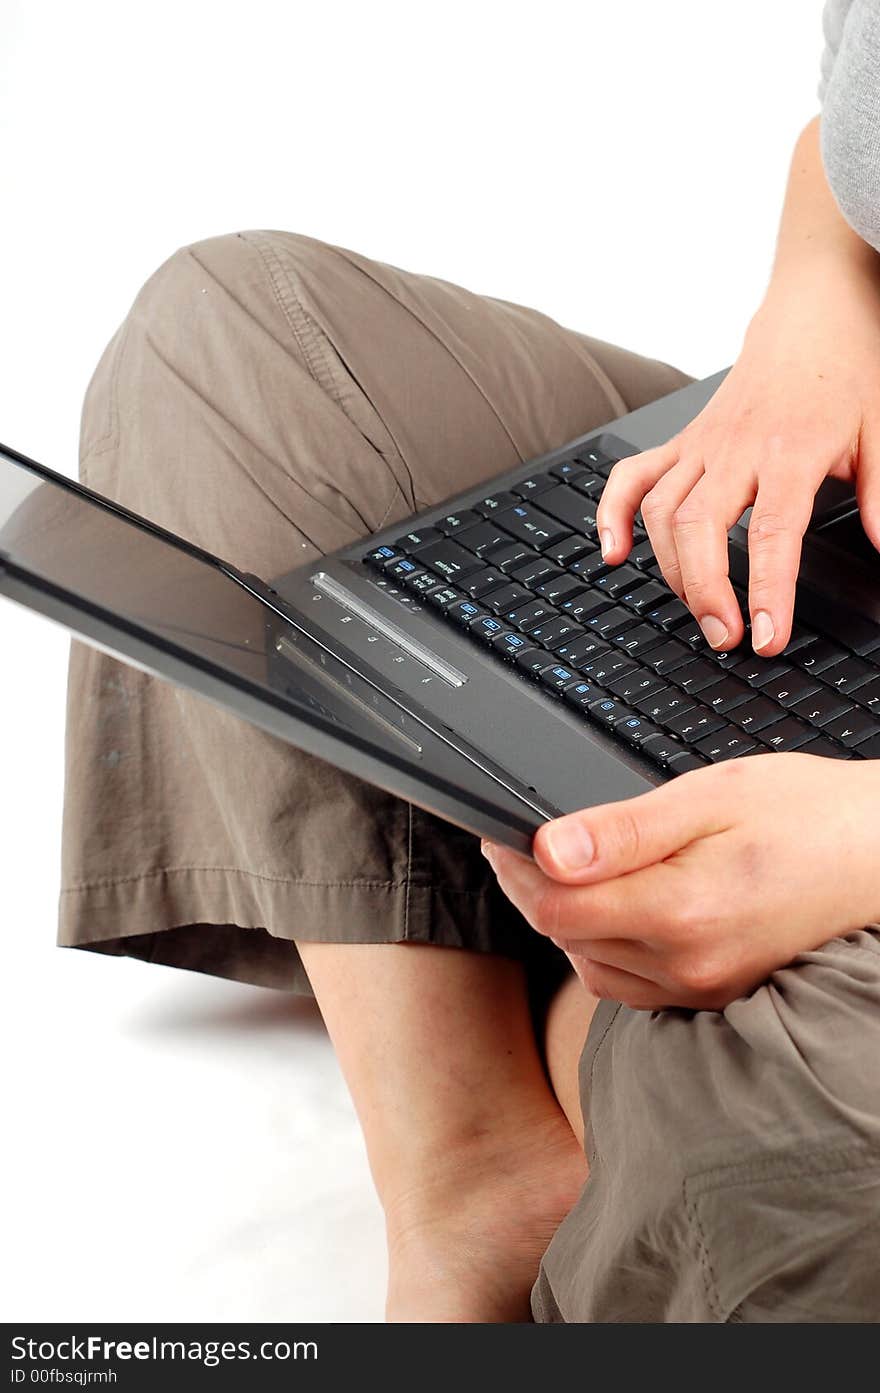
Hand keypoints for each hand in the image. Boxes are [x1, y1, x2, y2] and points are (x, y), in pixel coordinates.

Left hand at [482, 754, 879, 1010]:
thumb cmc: (808, 815)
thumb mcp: (712, 798)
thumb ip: (624, 830)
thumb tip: (549, 849)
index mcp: (682, 910)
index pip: (557, 910)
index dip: (515, 871)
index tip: (500, 834)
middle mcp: (689, 964)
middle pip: (568, 939)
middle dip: (534, 891)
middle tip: (520, 843)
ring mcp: (703, 987)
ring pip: (593, 967)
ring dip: (565, 923)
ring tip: (560, 872)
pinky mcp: (714, 992)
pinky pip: (631, 984)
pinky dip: (604, 948)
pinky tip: (608, 910)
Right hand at [597, 275, 879, 656]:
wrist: (812, 314)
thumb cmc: (845, 372)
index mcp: (788, 450)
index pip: (771, 534)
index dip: (766, 592)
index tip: (766, 636)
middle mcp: (734, 450)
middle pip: (699, 528)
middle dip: (705, 591)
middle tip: (725, 638)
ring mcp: (700, 446)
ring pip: (662, 513)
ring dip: (671, 571)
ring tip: (698, 614)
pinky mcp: (681, 443)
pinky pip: (631, 478)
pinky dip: (612, 515)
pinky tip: (611, 553)